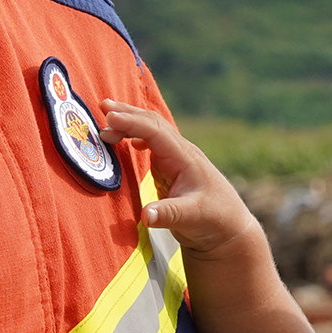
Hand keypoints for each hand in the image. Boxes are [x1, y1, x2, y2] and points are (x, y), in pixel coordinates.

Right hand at [99, 103, 258, 257]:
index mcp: (185, 158)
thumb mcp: (190, 218)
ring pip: (151, 131)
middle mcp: (180, 152)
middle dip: (128, 113)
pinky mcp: (170, 167)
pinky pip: (151, 143)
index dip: (133, 123)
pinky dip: (134, 136)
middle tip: (102, 105)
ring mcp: (175, 158)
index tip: (110, 117)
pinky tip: (122, 139)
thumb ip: (167, 214)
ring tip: (106, 116)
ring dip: (130, 122)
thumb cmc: (213, 219)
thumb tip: (146, 216)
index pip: (156, 132)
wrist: (229, 226)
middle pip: (153, 124)